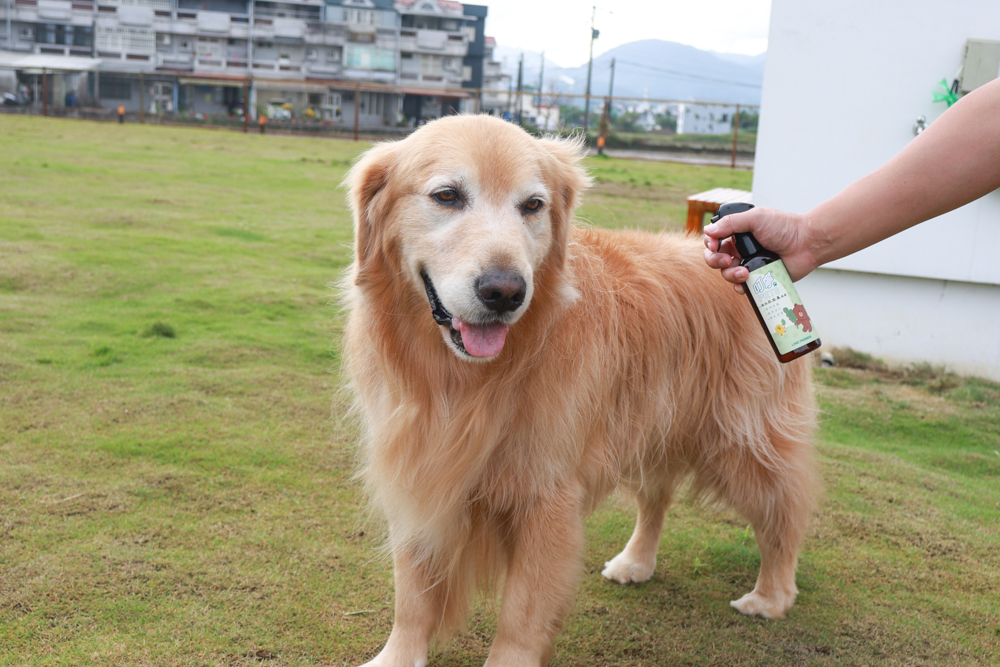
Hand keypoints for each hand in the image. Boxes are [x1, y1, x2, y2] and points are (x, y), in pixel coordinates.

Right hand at [702, 207, 818, 292]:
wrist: (807, 244)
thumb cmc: (784, 227)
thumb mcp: (756, 218)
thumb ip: (731, 222)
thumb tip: (708, 230)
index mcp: (737, 233)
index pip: (714, 240)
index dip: (710, 244)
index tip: (715, 245)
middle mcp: (740, 249)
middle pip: (714, 259)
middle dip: (715, 261)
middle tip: (727, 260)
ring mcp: (748, 265)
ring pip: (726, 274)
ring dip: (730, 274)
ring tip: (744, 271)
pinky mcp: (757, 279)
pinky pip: (741, 287)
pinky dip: (740, 286)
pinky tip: (747, 281)